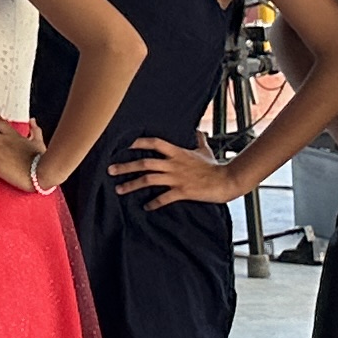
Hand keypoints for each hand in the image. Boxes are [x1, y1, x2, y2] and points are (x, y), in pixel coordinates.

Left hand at [111, 135, 243, 210]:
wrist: (227, 180)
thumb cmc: (214, 166)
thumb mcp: (204, 150)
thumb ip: (198, 140)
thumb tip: (197, 130)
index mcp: (177, 152)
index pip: (154, 142)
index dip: (138, 142)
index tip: (123, 144)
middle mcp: (174, 164)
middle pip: (144, 163)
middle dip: (125, 166)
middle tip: (110, 170)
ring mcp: (177, 178)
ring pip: (148, 180)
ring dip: (132, 185)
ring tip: (118, 190)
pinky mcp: (182, 191)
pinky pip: (163, 198)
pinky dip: (153, 203)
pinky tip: (146, 207)